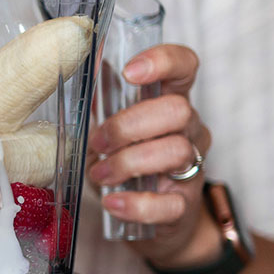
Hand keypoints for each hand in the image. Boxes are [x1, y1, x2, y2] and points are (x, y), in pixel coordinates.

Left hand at [86, 41, 214, 266]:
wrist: (152, 220)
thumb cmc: (127, 165)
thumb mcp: (108, 128)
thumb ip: (100, 97)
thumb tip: (82, 54)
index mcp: (169, 103)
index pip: (185, 67)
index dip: (164, 61)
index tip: (130, 71)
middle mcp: (189, 130)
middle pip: (177, 109)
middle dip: (129, 125)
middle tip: (97, 143)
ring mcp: (192, 167)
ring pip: (175, 151)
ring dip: (127, 163)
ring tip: (100, 175)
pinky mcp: (183, 205)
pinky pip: (167, 203)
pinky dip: (134, 204)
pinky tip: (112, 202)